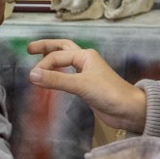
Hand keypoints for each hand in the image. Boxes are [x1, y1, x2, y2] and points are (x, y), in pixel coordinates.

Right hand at [27, 39, 145, 133]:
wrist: (129, 111)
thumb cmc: (110, 94)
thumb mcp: (81, 85)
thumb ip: (56, 80)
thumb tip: (32, 75)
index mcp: (85, 55)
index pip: (57, 56)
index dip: (43, 65)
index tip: (32, 77)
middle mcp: (85, 61)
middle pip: (62, 49)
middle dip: (46, 48)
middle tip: (30, 49)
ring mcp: (86, 74)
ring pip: (65, 62)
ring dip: (52, 60)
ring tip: (38, 61)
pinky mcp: (86, 87)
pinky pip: (67, 76)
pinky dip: (57, 75)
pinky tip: (52, 79)